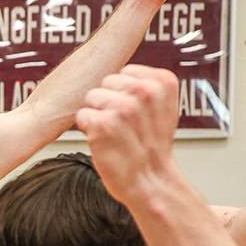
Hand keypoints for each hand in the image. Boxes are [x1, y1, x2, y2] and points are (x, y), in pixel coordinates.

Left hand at [78, 64, 183, 206]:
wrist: (149, 181)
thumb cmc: (151, 145)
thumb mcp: (161, 106)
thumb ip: (147, 82)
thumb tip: (122, 64)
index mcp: (163, 82)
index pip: (124, 71)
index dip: (123, 92)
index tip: (136, 113)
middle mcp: (145, 91)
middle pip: (105, 81)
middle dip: (108, 101)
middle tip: (123, 125)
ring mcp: (123, 107)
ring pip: (91, 96)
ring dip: (97, 114)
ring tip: (115, 133)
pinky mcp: (103, 124)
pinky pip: (82, 115)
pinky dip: (88, 129)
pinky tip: (104, 140)